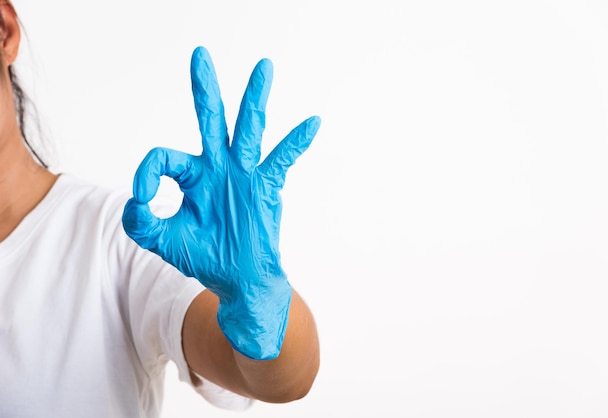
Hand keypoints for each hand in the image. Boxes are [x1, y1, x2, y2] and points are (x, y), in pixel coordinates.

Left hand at [122, 46, 320, 359]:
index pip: (165, 157)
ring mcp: (244, 175)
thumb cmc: (205, 258)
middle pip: (212, 121)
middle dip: (205, 89)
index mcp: (193, 177)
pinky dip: (297, 142)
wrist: (239, 281)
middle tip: (199, 55)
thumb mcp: (164, 240)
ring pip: (249, 129)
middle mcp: (219, 168)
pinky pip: (282, 160)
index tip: (144, 195)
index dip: (148, 172)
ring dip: (254, 98)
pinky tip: (312, 122)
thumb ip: (141, 221)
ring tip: (264, 66)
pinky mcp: (266, 187)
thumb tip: (136, 200)